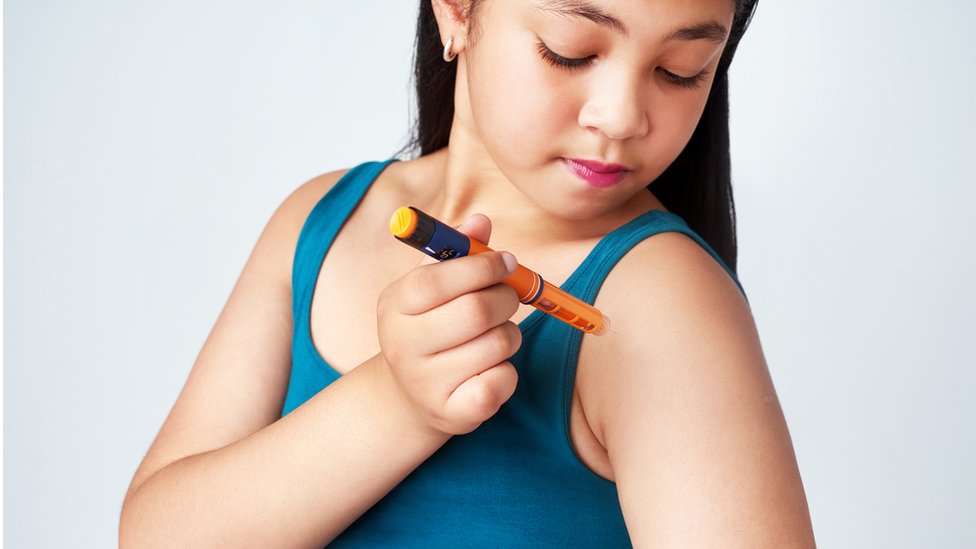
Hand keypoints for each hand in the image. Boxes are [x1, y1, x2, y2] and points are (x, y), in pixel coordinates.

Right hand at [375, 213, 521, 435]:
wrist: (408, 396)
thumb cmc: (430, 326)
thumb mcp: (433, 285)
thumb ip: (459, 250)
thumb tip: (481, 221)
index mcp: (395, 304)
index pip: (437, 280)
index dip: (481, 266)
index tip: (506, 262)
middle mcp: (402, 345)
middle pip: (476, 312)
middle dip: (506, 298)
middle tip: (509, 296)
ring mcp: (424, 383)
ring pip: (498, 345)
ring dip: (510, 334)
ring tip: (494, 335)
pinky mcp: (451, 414)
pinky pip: (503, 382)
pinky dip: (508, 371)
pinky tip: (490, 369)